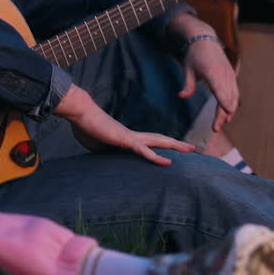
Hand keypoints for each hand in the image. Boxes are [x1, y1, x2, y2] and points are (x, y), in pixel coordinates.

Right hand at [55, 85, 193, 164]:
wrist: (80, 113)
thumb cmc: (86, 127)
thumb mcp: (97, 145)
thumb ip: (105, 150)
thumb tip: (105, 156)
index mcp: (127, 137)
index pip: (150, 142)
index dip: (163, 145)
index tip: (175, 151)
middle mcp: (133, 136)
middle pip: (160, 139)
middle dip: (177, 144)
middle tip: (193, 148)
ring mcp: (130, 137)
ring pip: (157, 142)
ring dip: (174, 146)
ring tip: (190, 149)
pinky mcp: (124, 140)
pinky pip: (143, 150)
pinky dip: (156, 157)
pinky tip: (168, 162)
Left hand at [179, 37, 238, 131]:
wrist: (205, 40)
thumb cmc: (194, 55)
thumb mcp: (188, 68)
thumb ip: (188, 84)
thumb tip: (181, 96)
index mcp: (212, 71)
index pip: (220, 89)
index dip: (224, 101)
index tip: (228, 113)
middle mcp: (224, 74)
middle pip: (227, 97)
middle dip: (223, 114)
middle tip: (215, 129)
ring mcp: (230, 75)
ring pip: (233, 96)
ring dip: (229, 111)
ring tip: (221, 124)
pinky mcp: (232, 76)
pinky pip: (234, 92)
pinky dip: (232, 103)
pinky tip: (227, 113)